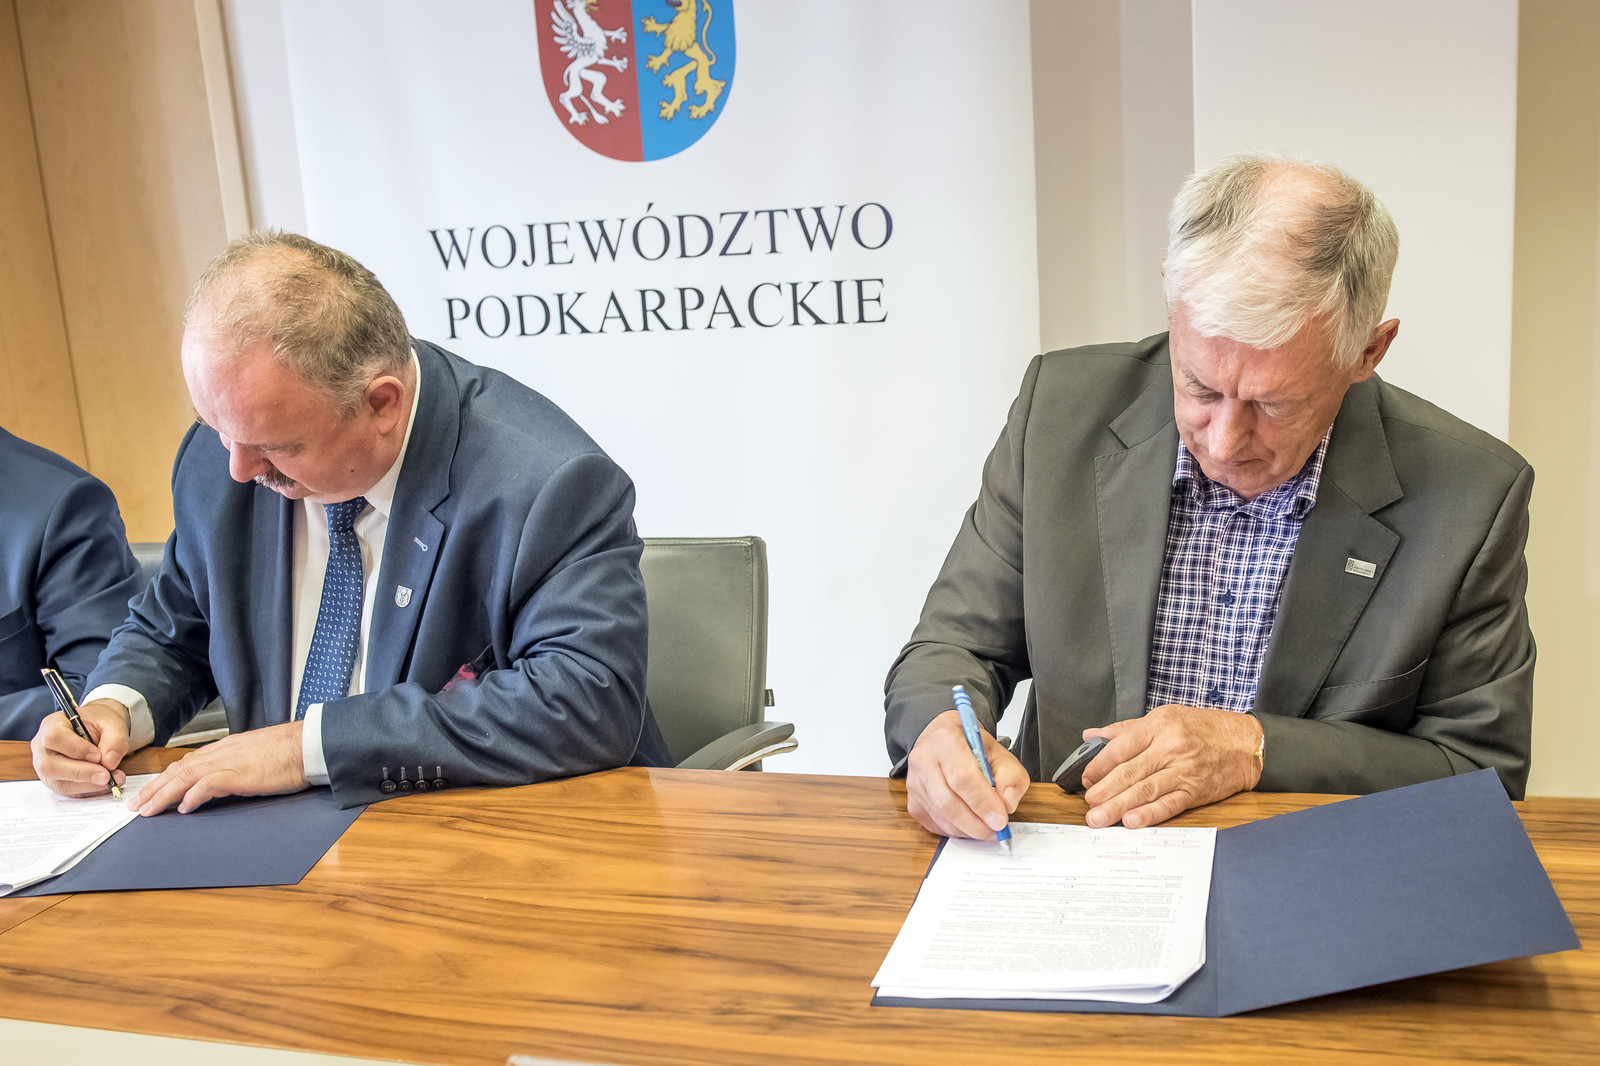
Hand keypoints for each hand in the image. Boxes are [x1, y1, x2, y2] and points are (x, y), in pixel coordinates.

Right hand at [31, 698, 130, 797]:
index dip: (76, 749)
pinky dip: (90, 789)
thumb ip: (114, 740)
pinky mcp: (56, 781)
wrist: (100, 729)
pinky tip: (106, 784)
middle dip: (80, 773)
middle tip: (106, 775)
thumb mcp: (113, 724)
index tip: (98, 756)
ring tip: (112, 778)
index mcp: (52, 724)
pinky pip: (69, 791)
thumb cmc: (101, 723)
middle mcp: (43, 747)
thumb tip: (109, 763)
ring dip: (88, 784)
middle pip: (49, 766)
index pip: (54, 738)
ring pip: (58, 783)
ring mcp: (47, 766)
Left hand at [132, 722, 308, 815]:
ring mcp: (230, 762)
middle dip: (154, 788)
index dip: (165, 778)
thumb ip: (237, 766)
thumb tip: (224, 781)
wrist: (308, 744)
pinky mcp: (240, 774)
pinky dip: (193, 795)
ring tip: (147, 810)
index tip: (150, 791)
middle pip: (179, 770)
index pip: (186, 763)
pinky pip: (209, 784)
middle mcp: (222, 752)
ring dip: (163, 794)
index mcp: (226, 748)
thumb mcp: (256, 756)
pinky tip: (183, 807)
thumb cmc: (290, 751)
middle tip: (136, 806)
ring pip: (186, 776)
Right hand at [905, 708, 1028, 839]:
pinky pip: (937, 826)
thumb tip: (1007, 805)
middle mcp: (924, 761)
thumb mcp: (999, 753)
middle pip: (948, 803)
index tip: (1001, 819)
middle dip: (977, 823)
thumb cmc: (970, 746)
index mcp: (946, 741)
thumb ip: (1010, 777)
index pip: (962, 778)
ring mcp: (915, 785)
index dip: (983, 802)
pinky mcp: (913, 804)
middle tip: (997, 829)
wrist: (942, 742)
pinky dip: (958, 830)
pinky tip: (969, 821)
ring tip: (986, 825)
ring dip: (969, 829)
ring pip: (943, 818)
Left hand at [1080, 704, 1262, 828]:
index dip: (1099, 765)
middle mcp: (1171, 748)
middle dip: (1104, 790)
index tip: (1086, 778)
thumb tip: (1091, 736)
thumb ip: (1126, 729)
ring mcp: (1184, 771)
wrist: (1246, 744)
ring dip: (1118, 806)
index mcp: (1159, 726)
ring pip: (1145, 790)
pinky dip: (1149, 814)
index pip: (1121, 747)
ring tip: (1099, 817)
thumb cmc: (1204, 729)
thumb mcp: (1165, 717)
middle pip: (1130, 771)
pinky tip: (1131, 821)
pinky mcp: (1196, 791)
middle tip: (1087, 804)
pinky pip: (1169, 805)